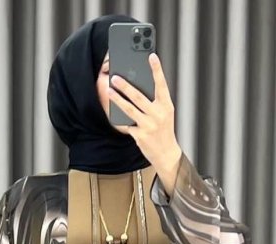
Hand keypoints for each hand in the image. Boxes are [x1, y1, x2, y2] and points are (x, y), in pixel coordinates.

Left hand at [109, 53, 182, 191]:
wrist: (167, 154)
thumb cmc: (163, 130)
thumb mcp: (164, 113)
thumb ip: (154, 100)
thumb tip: (135, 83)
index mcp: (166, 106)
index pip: (161, 85)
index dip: (157, 70)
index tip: (152, 56)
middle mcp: (159, 115)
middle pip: (139, 97)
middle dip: (126, 86)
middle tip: (115, 76)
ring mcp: (149, 126)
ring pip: (129, 109)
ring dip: (117, 99)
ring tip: (109, 90)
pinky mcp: (141, 136)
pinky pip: (126, 124)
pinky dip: (119, 119)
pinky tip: (112, 112)